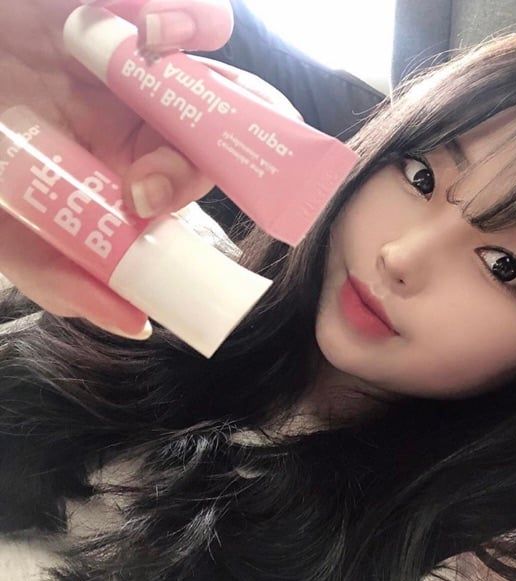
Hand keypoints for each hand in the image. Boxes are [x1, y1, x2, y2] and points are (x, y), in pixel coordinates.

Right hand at [0, 0, 302, 338]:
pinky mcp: (124, 8)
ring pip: (204, 72)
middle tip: (153, 141)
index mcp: (122, 164)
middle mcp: (138, 115)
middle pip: (204, 130)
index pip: (181, 180)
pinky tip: (158, 32)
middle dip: (197, 142)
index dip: (178, 186)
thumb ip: (61, 276)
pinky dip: (187, 19)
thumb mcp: (8, 230)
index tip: (142, 196)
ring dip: (201, 81)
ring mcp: (134, 59)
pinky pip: (180, 13)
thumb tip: (137, 324)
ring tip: (158, 64)